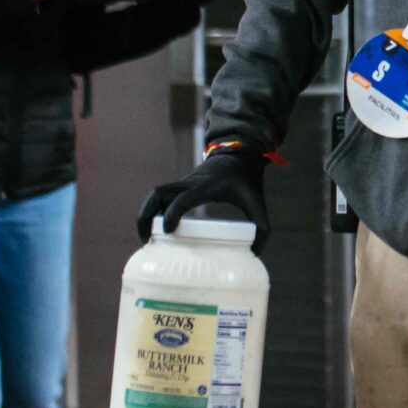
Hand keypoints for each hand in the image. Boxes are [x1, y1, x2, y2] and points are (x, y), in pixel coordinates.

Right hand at [137, 144, 270, 250]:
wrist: (239, 154)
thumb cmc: (246, 178)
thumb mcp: (257, 201)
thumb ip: (261, 227)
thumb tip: (255, 254)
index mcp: (207, 186)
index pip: (183, 197)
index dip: (173, 213)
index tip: (168, 231)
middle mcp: (189, 183)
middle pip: (158, 194)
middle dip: (146, 215)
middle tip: (146, 239)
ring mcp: (183, 184)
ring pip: (155, 195)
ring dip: (146, 213)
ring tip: (147, 237)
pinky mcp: (181, 186)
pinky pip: (161, 197)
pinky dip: (154, 211)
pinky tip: (157, 230)